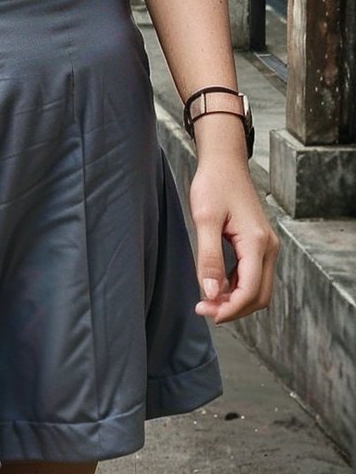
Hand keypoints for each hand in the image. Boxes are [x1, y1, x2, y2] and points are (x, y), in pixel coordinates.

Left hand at [190, 160, 279, 322]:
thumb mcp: (205, 219)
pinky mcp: (260, 244)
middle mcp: (268, 247)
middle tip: (204, 309)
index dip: (229, 309)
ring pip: (259, 289)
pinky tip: (217, 284)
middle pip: (259, 296)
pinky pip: (254, 276)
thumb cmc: (214, 184)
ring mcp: (267, 246)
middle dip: (233, 309)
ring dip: (236, 300)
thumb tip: (211, 293)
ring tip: (208, 300)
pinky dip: (238, 287)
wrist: (224, 162)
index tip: (204, 311)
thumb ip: (209, 258)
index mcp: (257, 243)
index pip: (250, 291)